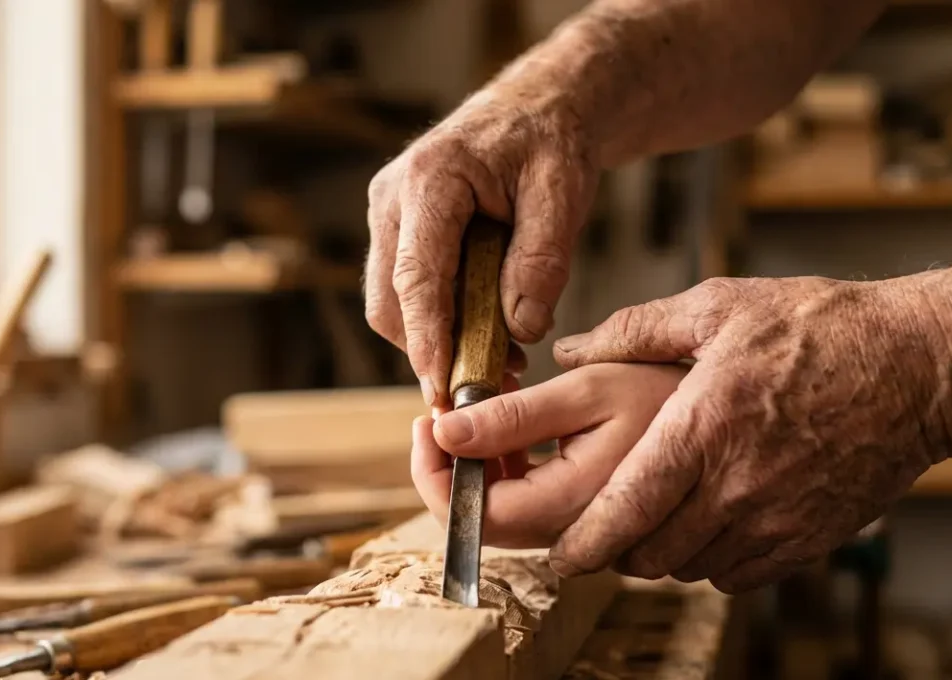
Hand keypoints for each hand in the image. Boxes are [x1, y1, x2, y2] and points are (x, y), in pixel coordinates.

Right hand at [365, 87, 598, 406]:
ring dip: (438, 341)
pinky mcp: (397, 232)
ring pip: (392, 303)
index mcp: (431, 179)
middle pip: (390, 301)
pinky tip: (488, 335)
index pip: (417, 277)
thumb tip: (520, 329)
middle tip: (488, 387)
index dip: (427, 339)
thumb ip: (542, 261)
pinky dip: (440, 321)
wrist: (535, 109)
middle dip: (431, 351)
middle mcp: (393, 198)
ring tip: (502, 361)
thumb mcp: (563, 194)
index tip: (442, 388)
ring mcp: (388, 215)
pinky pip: (406, 291)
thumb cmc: (549, 142)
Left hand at [411, 363, 686, 547]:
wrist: (795, 396)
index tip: (429, 427)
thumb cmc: (699, 378)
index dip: (438, 478)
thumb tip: (446, 434)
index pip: (483, 521)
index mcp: (593, 501)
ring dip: (517, 478)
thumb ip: (517, 416)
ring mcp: (648, 556)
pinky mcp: (672, 554)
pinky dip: (559, 492)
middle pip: (508, 530)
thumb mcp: (594, 385)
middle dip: (474, 468)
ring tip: (528, 416)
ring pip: (548, 533)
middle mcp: (617, 544)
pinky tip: (573, 445)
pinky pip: (592, 538)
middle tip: (473, 407)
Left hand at [546, 276, 951, 591]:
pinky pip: (738, 576)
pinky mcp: (809, 539)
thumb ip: (635, 330)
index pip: (626, 509)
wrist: (919, 366)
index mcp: (703, 427)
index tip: (559, 556)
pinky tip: (712, 521)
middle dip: (618, 547)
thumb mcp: (719, 306)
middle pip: (651, 553)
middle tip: (607, 525)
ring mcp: (776, 519)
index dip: (585, 543)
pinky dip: (713, 561)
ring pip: (691, 568)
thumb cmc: (819, 328)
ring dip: (665, 552)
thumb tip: (571, 350)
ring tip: (661, 515)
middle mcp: (736, 485)